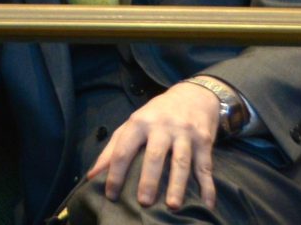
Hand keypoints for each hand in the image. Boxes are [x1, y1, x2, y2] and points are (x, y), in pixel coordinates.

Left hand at [87, 81, 220, 209]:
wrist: (194, 95)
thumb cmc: (157, 114)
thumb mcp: (133, 123)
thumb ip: (113, 148)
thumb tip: (92, 175)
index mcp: (139, 122)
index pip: (124, 150)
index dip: (116, 173)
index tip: (111, 195)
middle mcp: (162, 126)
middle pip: (154, 156)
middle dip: (148, 180)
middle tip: (143, 202)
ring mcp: (185, 133)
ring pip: (181, 162)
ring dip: (177, 185)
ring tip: (173, 206)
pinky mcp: (205, 141)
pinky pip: (205, 166)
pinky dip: (208, 187)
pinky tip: (207, 204)